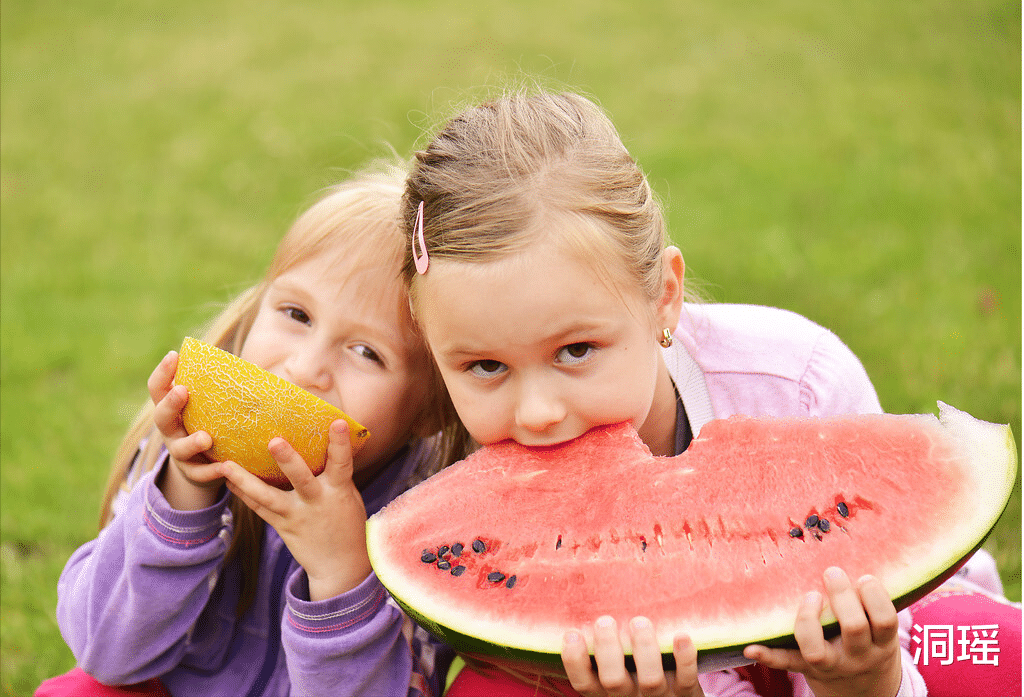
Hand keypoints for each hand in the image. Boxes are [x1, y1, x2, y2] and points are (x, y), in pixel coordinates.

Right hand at [149, 350, 222, 509]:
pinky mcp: (193, 473)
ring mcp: (179, 452)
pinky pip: (199, 474)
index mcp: (174, 408)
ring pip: (179, 449)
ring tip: (206, 438)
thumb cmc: (213, 424)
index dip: (163, 372)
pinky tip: (224, 468)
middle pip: (161, 417)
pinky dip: (211, 472)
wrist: (206, 466)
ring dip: (192, 442)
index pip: (158, 388)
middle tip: (183, 390)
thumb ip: (224, 390)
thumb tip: (258, 369)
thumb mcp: (211, 407)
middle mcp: (171, 430)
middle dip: (171, 403)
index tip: (174, 355)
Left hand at [219, 420, 371, 599]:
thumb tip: (326, 442)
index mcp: (338, 492)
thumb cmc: (347, 523)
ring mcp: (297, 516)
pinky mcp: (283, 527)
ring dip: (246, 481)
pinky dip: (244, 495)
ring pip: (269, 497)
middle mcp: (317, 502)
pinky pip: (260, 509)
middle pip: (301, 479)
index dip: (340, 443)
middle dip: (288, 460)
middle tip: (273, 441)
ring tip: (226, 465)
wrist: (340, 565)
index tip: (337, 423)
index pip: (342, 463)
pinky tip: (228, 481)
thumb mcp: (348, 496)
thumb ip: (336, 474)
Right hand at [561, 616, 703, 696]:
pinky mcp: (686, 694)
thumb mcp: (617, 669)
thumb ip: (603, 650)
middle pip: (613, 682)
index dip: (574, 661)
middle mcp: (629, 696)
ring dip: (644, 650)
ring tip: (639, 622)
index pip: (583, 682)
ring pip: (650, 681)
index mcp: (607, 691)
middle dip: (607, 650)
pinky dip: (685, 659)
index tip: (571, 634)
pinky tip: (681, 636)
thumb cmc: (637, 677)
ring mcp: (659, 696)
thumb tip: (581, 603)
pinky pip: (686, 679)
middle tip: (605, 621)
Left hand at [743, 567, 901, 696]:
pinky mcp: (805, 669)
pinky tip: (750, 647)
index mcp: (881, 643)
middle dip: (843, 598)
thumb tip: (852, 546)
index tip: (864, 577)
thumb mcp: (882, 629)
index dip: (875, 597)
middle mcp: (857, 657)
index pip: (885, 621)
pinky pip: (786, 663)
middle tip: (832, 573)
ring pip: (817, 650)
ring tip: (809, 596)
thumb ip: (872, 601)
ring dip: (809, 620)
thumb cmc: (870, 642)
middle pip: (854, 629)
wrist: (865, 691)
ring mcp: (830, 666)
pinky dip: (768, 656)